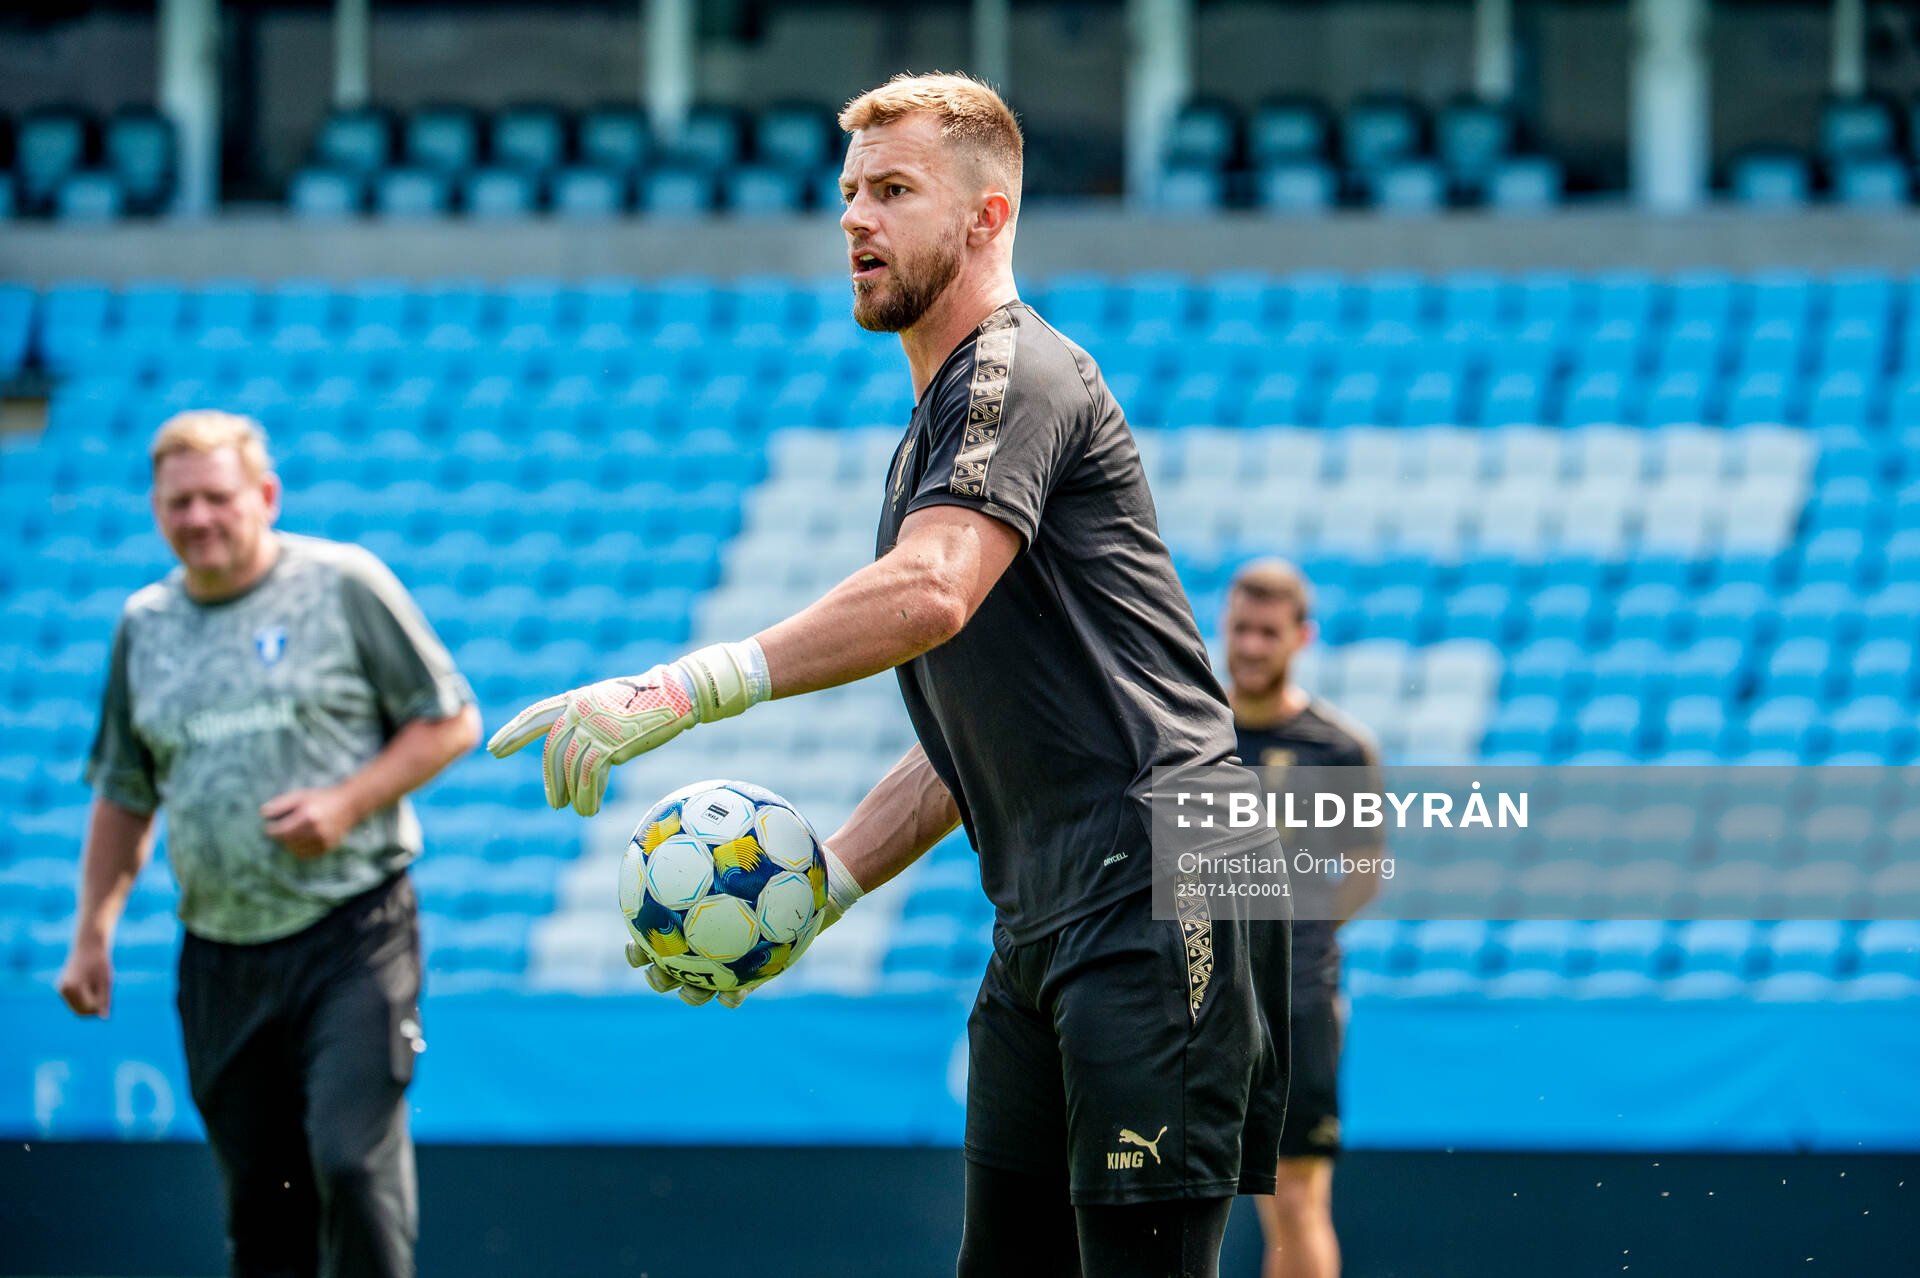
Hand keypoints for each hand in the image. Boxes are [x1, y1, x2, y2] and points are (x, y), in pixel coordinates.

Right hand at [58, 938, 113, 1018]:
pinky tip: (91, 985)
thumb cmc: (100, 963)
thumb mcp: (106, 982)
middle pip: (80, 1011)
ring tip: (97, 987)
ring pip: (77, 1008)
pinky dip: (84, 999)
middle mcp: (63, 989)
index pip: (88, 1009)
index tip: (107, 994)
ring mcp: (60, 989)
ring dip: (88, 1004)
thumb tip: (104, 1018)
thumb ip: (104, 1000)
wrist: (88, 946)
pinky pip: (75, 1001)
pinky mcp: (62, 988)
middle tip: (103, 993)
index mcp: (72, 987)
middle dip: (93, 1007)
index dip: (100, 1006)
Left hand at [262, 786, 359, 857]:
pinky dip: (300, 850)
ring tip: (290, 835)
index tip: (268, 828)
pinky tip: (300, 841)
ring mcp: (324, 840)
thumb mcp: (301, 795)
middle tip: (278, 832)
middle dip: (280, 837)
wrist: (349, 805)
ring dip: (289, 844)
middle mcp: (317, 829)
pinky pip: (307, 854)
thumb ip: (281, 804)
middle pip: (287, 841)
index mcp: (308, 815)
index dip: (271, 831)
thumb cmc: (321, 798)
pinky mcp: (328, 847)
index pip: (281, 831)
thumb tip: (262, 814)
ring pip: (296, 850)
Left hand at [487, 642, 769, 816]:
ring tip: (577, 810)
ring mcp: (593, 726)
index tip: (493, 750)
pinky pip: (588, 777)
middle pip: (553, 751)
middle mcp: (579, 710)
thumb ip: (591, 721)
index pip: (537, 715)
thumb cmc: (652, 700)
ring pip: (570, 769)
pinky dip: (587, 796)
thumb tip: (580, 750)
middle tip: (554, 802)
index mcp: (577, 698)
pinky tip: (590, 809)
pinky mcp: (609, 743)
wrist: (679, 695)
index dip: (514, 733)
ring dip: (571, 794)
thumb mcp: (613, 704)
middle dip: (551, 780)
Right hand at [620, 844, 864, 1008]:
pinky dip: (734, 996)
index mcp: (695, 916)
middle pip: (670, 966)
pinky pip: (742, 989)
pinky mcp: (758, 968)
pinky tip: (733, 996)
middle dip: (658, 974)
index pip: (657, 934)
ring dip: (690, 993)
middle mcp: (707, 938)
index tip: (632, 944)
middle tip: (654, 970)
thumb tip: (704, 799)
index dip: (638, 946)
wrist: (818, 874)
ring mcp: (730, 957)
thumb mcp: (754, 831)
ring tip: (689, 991)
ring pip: (700, 985)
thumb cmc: (782, 851)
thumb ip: (726, 825)